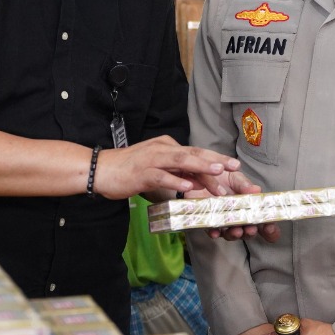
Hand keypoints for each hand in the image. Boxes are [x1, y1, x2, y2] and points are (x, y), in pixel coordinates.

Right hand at [94, 136, 238, 199]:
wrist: (100, 170)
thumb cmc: (128, 170)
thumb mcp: (157, 168)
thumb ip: (177, 173)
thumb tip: (198, 181)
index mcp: (167, 146)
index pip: (195, 152)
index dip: (215, 158)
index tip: (234, 164)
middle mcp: (161, 149)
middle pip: (193, 154)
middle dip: (214, 160)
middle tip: (233, 167)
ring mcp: (151, 159)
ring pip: (180, 161)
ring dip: (200, 167)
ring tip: (217, 173)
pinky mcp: (141, 173)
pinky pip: (161, 177)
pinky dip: (175, 181)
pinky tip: (188, 188)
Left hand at [185, 171, 281, 242]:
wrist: (200, 174)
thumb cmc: (222, 176)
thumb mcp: (235, 177)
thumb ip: (244, 185)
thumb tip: (256, 190)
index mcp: (250, 207)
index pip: (264, 222)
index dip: (270, 228)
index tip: (270, 226)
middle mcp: (239, 217)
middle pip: (249, 231)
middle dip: (251, 231)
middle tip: (251, 229)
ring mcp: (224, 221)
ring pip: (232, 234)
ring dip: (235, 234)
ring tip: (236, 231)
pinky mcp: (208, 222)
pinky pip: (212, 231)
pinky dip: (215, 233)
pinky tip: (215, 232)